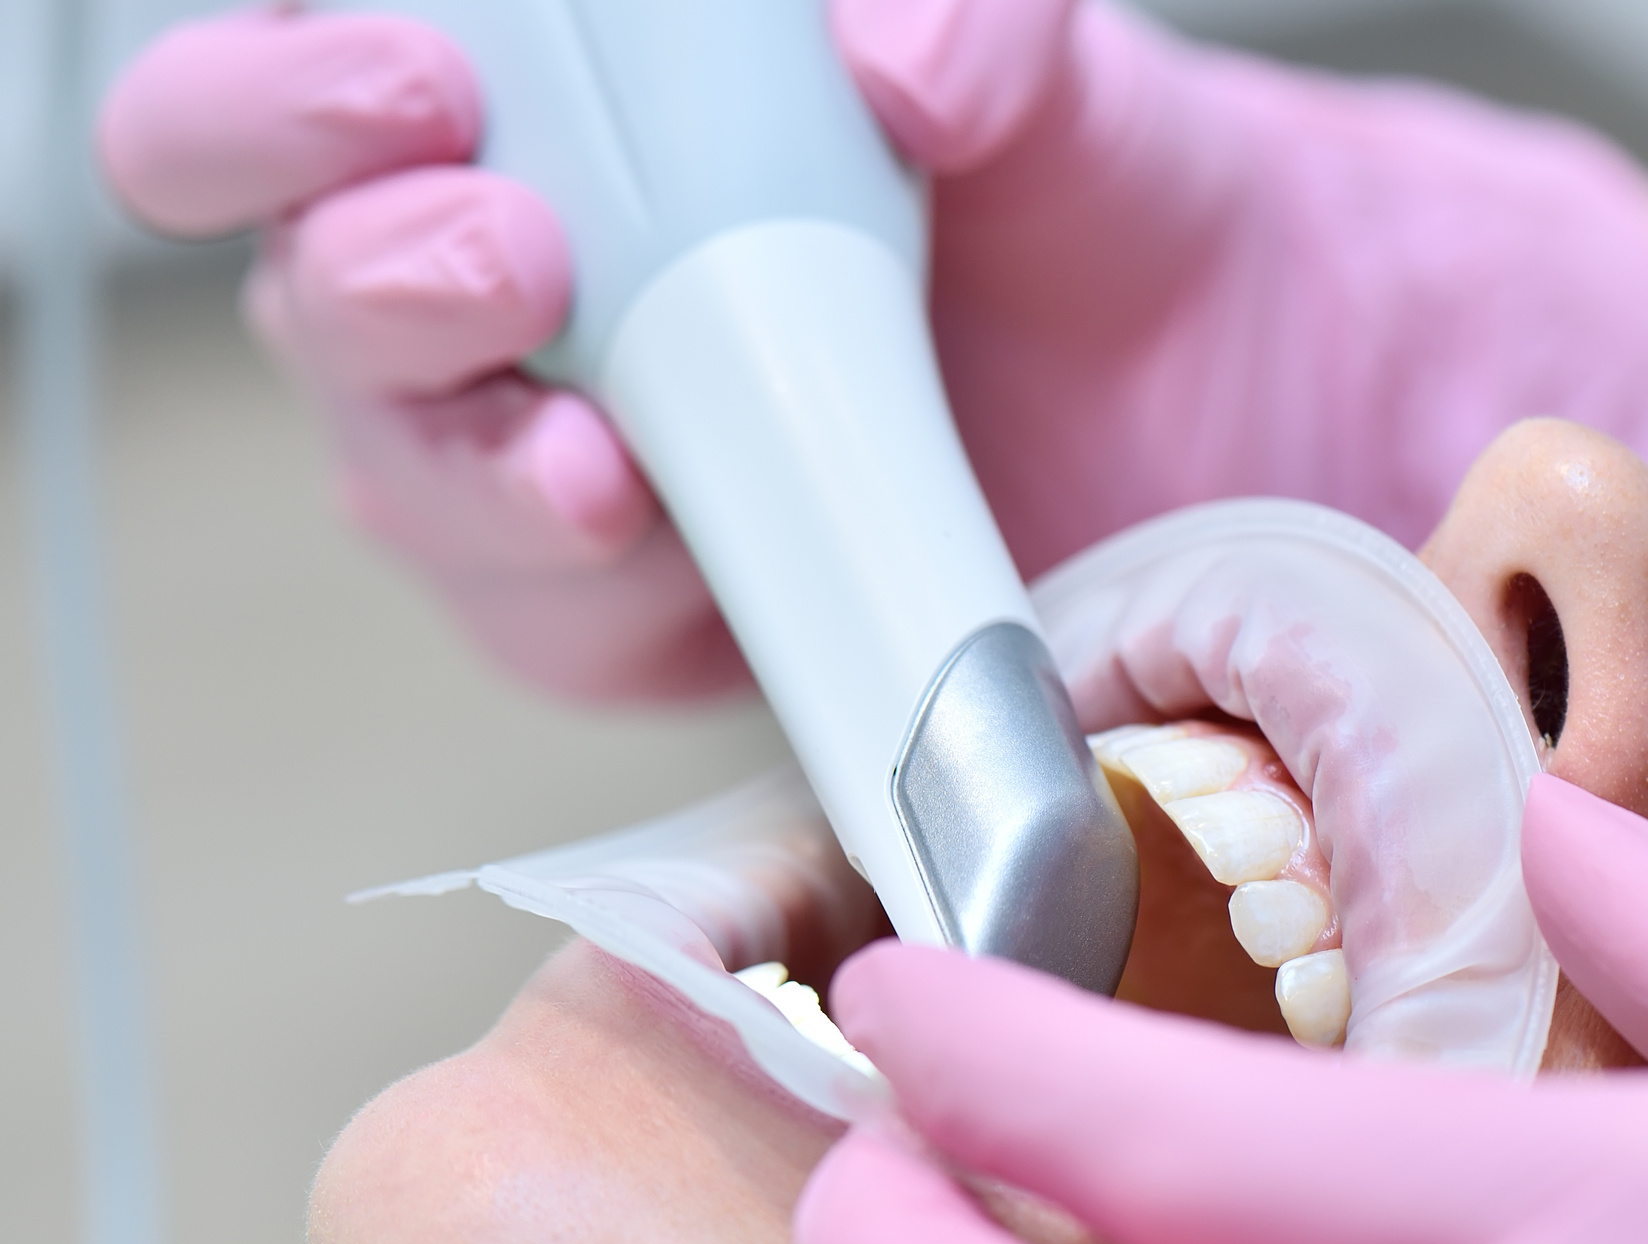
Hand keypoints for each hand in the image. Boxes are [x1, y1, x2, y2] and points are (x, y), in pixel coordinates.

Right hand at [98, 2, 1647, 701]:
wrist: (1215, 395)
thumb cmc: (1091, 195)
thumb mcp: (1054, 86)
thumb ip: (984, 32)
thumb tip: (885, 50)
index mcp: (550, 109)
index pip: (306, 84)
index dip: (290, 91)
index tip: (418, 82)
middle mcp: (519, 278)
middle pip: (320, 297)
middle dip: (378, 288)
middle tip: (509, 263)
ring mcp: (570, 452)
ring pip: (417, 490)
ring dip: (485, 485)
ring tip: (607, 469)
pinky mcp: (654, 610)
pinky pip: (564, 637)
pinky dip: (608, 618)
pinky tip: (690, 577)